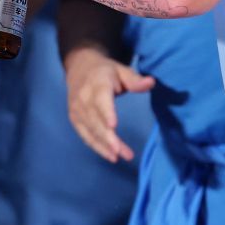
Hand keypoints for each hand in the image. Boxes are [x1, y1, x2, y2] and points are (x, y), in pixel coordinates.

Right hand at [63, 45, 154, 162]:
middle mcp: (83, 96)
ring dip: (103, 145)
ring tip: (119, 157)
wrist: (79, 68)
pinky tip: (109, 155)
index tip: (113, 126)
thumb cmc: (105, 71)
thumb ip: (135, 79)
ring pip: (90, 129)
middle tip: (123, 152)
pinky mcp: (74, 117)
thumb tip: (150, 83)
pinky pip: (84, 134)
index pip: (100, 99)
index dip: (106, 112)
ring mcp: (76, 108)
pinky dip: (95, 146)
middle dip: (108, 137)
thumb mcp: (121, 70)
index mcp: (96, 82)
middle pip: (95, 119)